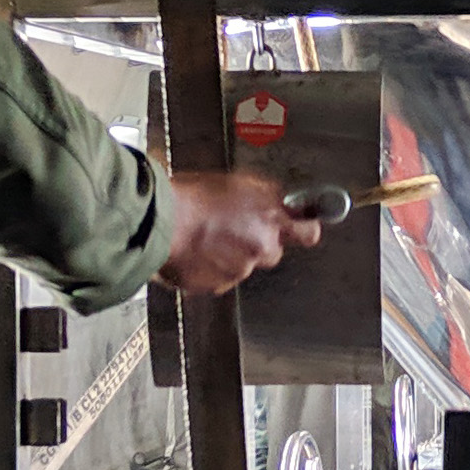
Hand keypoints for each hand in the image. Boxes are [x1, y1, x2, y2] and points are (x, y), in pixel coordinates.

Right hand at [154, 170, 320, 294]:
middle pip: (271, 251)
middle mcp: (260, 249)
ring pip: (242, 264)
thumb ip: (266, 196)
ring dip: (229, 254)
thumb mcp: (238, 183)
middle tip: (232, 227)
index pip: (308, 232)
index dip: (304, 228)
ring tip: (205, 236)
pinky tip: (195, 250)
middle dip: (256, 241)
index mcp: (270, 221)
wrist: (160, 221)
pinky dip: (209, 267)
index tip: (302, 225)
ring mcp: (239, 270)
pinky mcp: (216, 286)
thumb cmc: (192, 197)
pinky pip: (219, 278)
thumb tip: (283, 201)